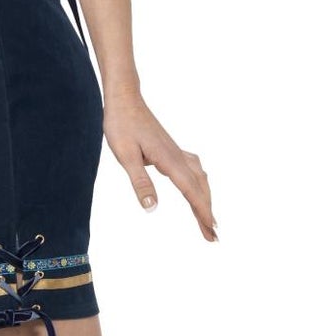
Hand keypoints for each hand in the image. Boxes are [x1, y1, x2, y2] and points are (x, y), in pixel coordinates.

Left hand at [102, 90, 216, 241]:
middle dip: (207, 212)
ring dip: (205, 198)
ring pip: (199, 178)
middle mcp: (177, 156)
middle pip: (199, 188)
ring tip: (207, 218)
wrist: (124, 99)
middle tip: (214, 236)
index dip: (202, 212)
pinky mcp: (171, 148)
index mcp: (169, 160)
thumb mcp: (125, 156)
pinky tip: (198, 186)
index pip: (190, 191)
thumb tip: (152, 208)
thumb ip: (140, 181)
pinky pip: (193, 169)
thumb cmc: (121, 125)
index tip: (212, 230)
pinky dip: (200, 183)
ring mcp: (176, 151)